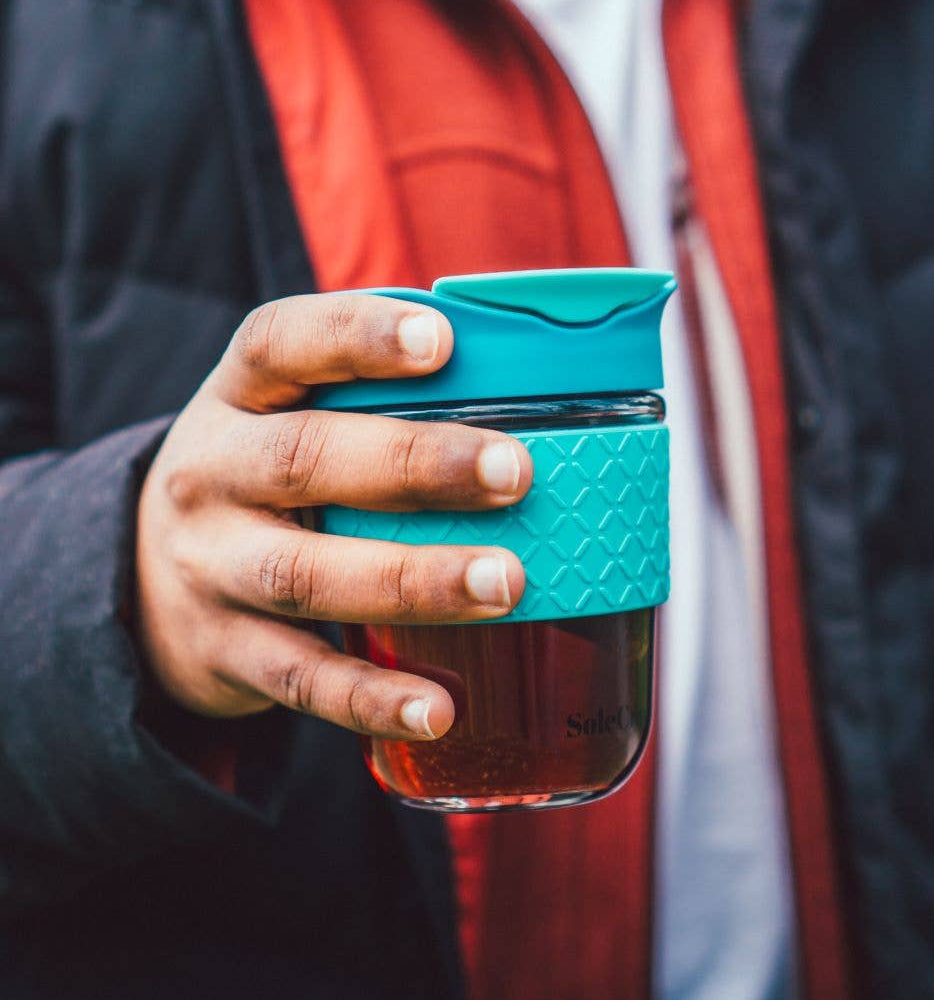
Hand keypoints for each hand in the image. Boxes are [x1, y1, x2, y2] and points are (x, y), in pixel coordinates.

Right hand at [136, 293, 531, 740]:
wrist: (143, 575)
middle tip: (513, 473)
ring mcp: (212, 568)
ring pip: (306, 575)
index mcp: (238, 398)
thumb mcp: (281, 419)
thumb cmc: (260, 480)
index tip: (439, 341)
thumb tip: (523, 394)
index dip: (357, 336)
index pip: (283, 344)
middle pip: (305, 459)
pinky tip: (439, 708)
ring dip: (411, 580)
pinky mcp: (225, 651)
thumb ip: (369, 406)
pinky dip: (370, 697)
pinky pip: (301, 678)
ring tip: (503, 584)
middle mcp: (211, 475)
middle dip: (415, 464)